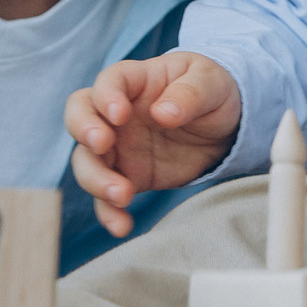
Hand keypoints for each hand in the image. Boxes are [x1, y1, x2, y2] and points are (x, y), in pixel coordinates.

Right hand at [65, 50, 242, 235]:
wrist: (227, 125)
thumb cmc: (213, 90)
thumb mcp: (210, 82)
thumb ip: (189, 93)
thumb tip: (163, 113)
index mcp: (136, 81)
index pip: (108, 81)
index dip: (106, 96)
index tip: (119, 114)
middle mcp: (117, 114)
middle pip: (80, 116)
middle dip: (83, 131)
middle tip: (102, 146)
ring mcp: (119, 147)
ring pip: (87, 161)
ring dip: (96, 179)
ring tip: (122, 194)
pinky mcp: (129, 176)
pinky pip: (107, 197)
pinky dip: (109, 213)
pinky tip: (122, 226)